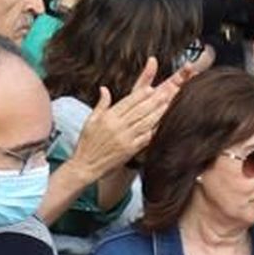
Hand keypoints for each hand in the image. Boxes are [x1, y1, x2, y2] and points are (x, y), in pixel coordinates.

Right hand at [66, 58, 182, 183]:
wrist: (85, 165)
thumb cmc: (86, 143)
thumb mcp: (90, 121)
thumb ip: (101, 104)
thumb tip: (104, 89)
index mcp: (107, 118)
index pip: (127, 102)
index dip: (140, 95)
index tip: (151, 89)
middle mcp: (117, 126)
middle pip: (140, 110)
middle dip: (154, 100)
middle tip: (166, 92)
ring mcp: (125, 138)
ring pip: (146, 122)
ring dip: (158, 112)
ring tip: (168, 104)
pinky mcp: (130, 149)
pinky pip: (146, 137)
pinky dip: (155, 129)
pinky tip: (163, 123)